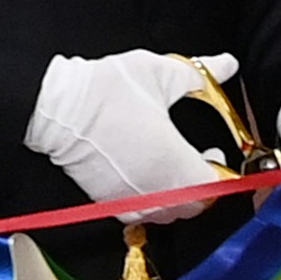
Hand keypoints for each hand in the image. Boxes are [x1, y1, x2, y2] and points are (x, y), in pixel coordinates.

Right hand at [29, 49, 232, 204]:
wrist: (54, 105)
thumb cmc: (102, 91)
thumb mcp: (160, 73)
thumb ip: (201, 74)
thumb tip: (226, 64)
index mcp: (172, 161)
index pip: (213, 187)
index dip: (221, 172)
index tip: (214, 154)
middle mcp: (153, 188)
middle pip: (193, 206)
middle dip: (201, 187)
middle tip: (197, 162)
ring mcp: (128, 198)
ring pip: (167, 214)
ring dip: (176, 197)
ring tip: (171, 171)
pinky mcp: (106, 200)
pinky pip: (139, 214)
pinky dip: (149, 203)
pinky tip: (144, 178)